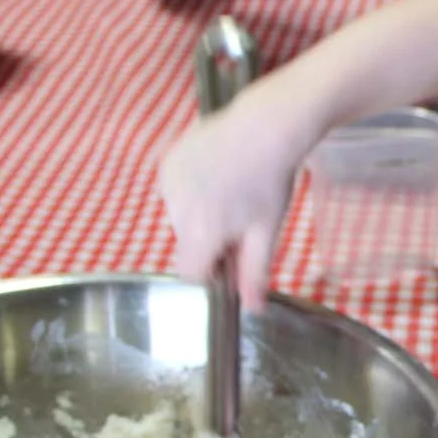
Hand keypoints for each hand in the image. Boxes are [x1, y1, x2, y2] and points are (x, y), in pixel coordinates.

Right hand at [156, 88, 311, 306]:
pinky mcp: (168, 161)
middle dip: (208, 242)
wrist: (265, 126)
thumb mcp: (266, 233)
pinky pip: (175, 190)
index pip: (190, 274)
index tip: (231, 259)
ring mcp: (169, 183)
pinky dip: (191, 190)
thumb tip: (252, 311)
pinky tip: (216, 174)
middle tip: (240, 221)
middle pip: (186, 245)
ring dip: (199, 215)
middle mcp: (176, 210)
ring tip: (230, 192)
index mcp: (200, 234)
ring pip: (180, 217)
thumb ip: (253, 274)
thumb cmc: (270, 183)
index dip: (211, 272)